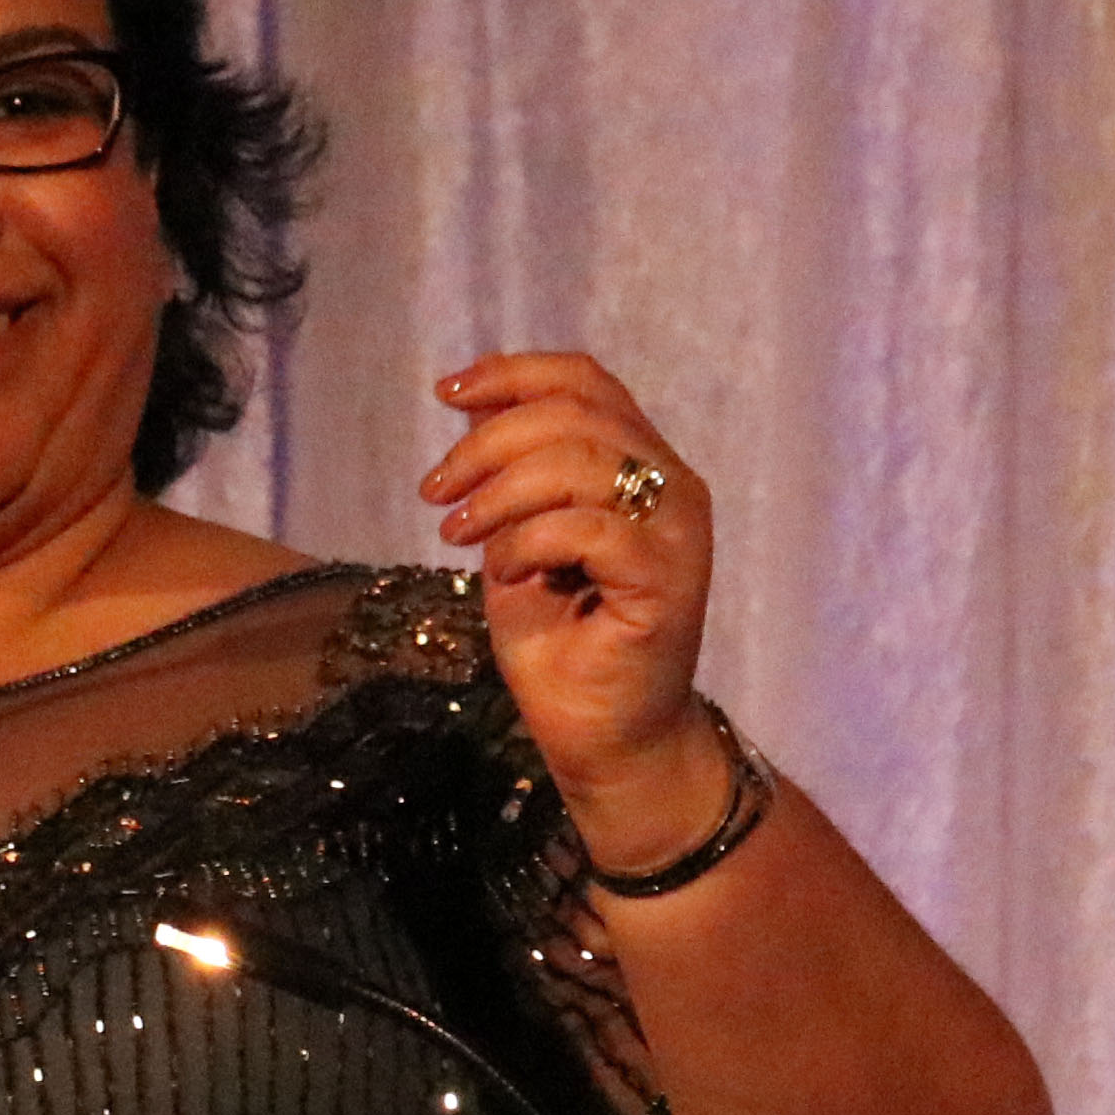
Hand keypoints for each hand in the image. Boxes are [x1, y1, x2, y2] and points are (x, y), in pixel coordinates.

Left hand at [420, 352, 726, 872]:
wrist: (605, 741)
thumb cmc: (564, 646)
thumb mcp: (518, 539)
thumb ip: (511, 474)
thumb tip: (471, 403)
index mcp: (643, 464)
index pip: (585, 380)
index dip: (513, 373)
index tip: (446, 393)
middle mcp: (673, 485)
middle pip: (573, 412)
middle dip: (486, 443)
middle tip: (436, 493)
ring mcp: (679, 531)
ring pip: (580, 460)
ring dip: (499, 492)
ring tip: (459, 535)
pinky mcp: (669, 580)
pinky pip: (587, 528)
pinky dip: (527, 542)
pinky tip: (504, 574)